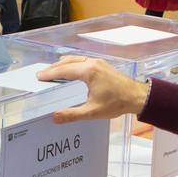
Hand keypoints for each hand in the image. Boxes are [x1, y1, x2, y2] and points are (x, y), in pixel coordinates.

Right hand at [35, 56, 149, 122]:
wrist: (137, 96)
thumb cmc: (117, 103)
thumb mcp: (93, 112)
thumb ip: (72, 114)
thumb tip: (55, 117)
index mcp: (89, 72)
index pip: (64, 70)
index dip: (50, 74)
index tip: (39, 76)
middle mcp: (92, 63)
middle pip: (68, 62)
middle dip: (54, 68)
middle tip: (42, 74)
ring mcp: (98, 62)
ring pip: (76, 59)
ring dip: (63, 64)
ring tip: (53, 70)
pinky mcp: (102, 65)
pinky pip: (83, 60)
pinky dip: (73, 63)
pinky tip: (71, 68)